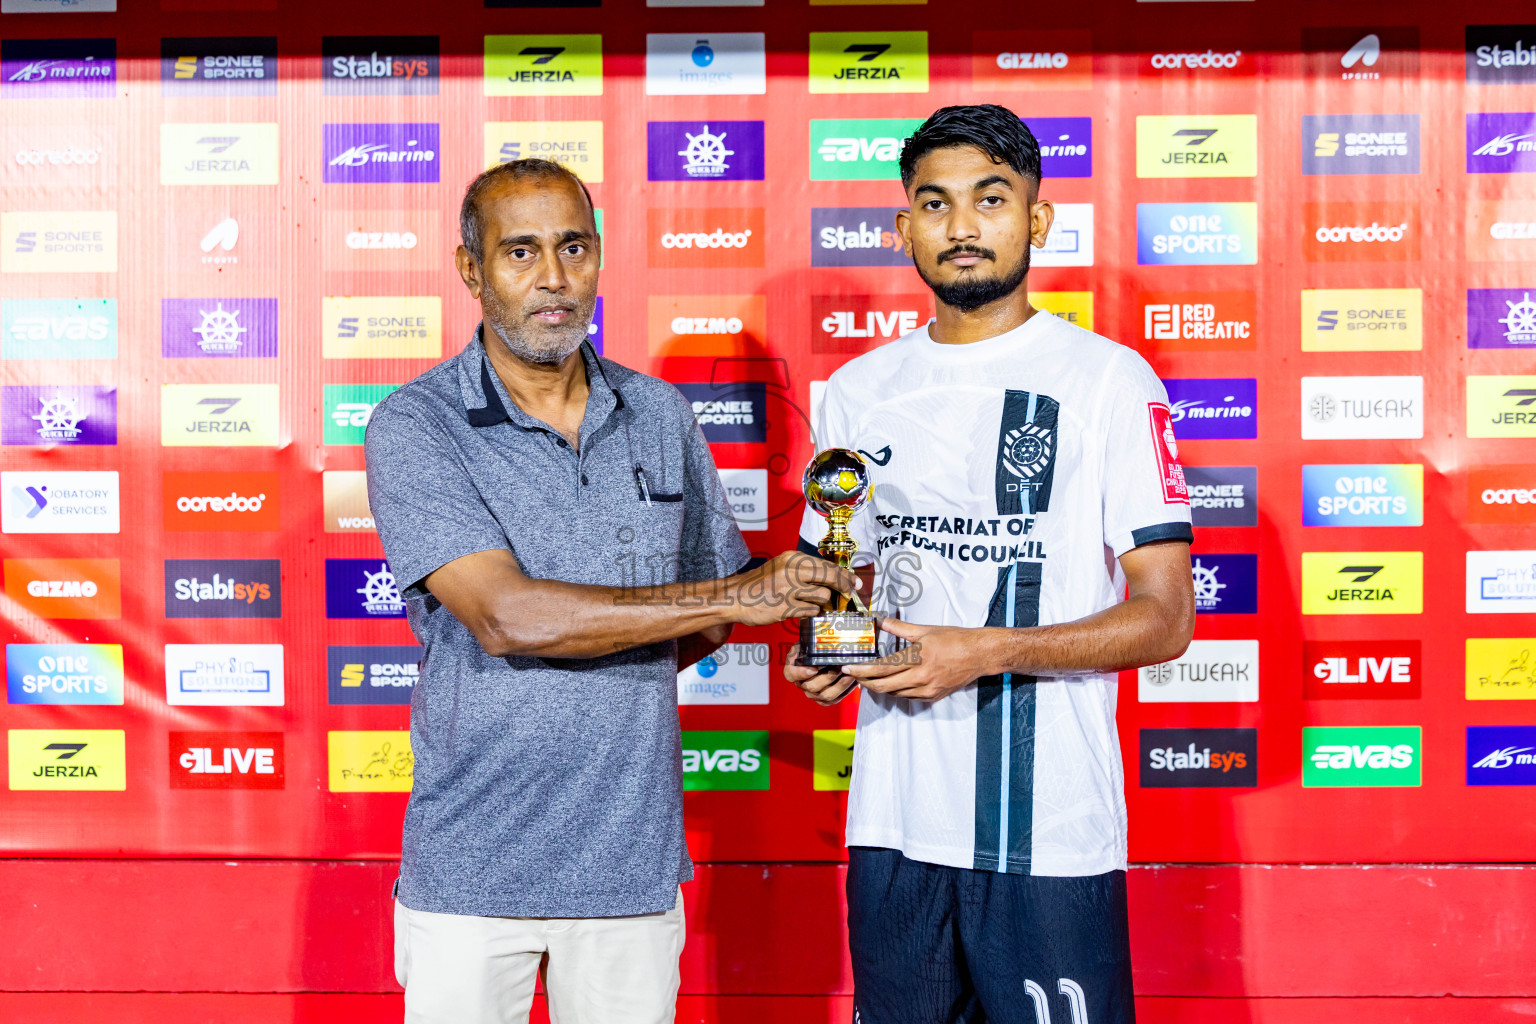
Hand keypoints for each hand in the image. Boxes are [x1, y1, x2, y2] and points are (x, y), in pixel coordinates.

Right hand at [724, 551, 859, 627]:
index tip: (854, 583)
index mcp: (792, 558)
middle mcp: (791, 571)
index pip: (826, 564)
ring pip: (822, 597)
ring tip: (812, 604)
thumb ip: (804, 571)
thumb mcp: (781, 568)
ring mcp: (788, 589)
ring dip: (822, 603)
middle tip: (849, 594)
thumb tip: (833, 578)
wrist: (734, 597)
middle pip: (830, 577)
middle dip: (843, 587)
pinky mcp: (784, 607)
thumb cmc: (759, 585)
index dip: (845, 575)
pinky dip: (810, 613)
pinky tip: (801, 611)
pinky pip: (810, 611)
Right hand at [783, 643, 857, 705]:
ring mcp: (813, 694)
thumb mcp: (808, 642)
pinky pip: (835, 699)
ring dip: (839, 684)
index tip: (813, 668)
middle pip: (812, 686)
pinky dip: (845, 690)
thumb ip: (809, 643)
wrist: (825, 656)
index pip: (791, 674)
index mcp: (793, 670)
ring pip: (826, 695)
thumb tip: (820, 642)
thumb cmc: (815, 648)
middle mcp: (802, 684)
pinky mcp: (824, 699)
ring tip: (849, 674)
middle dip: (828, 676)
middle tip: (839, 666)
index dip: (801, 673)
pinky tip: (852, 680)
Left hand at [840, 618, 988, 702]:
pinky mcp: (933, 696)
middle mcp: (921, 677)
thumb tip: (880, 620)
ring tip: (868, 678)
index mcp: (917, 658)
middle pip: (884, 686)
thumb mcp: (925, 630)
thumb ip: (899, 628)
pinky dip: (895, 691)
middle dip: (865, 682)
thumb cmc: (955, 640)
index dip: (862, 670)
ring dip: (879, 687)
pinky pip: (907, 697)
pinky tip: (890, 683)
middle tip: (854, 675)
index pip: (882, 668)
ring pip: (894, 693)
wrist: (979, 655)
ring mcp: (927, 690)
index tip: (848, 668)